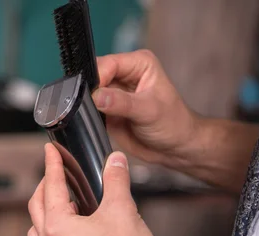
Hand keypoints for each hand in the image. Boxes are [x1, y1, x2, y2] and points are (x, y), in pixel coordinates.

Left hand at [27, 144, 162, 235]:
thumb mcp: (123, 210)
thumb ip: (116, 180)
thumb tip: (115, 161)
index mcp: (57, 227)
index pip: (50, 187)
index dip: (52, 165)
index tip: (51, 151)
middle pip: (36, 207)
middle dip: (45, 187)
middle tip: (56, 174)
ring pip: (37, 231)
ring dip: (45, 213)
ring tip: (64, 203)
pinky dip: (54, 234)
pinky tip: (74, 232)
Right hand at [93, 50, 200, 166]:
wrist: (173, 148)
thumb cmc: (173, 124)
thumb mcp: (149, 111)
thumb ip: (122, 103)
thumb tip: (97, 96)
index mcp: (138, 64)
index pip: (108, 64)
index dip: (97, 78)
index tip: (92, 97)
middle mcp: (123, 75)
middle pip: (94, 76)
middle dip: (89, 91)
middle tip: (89, 107)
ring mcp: (112, 93)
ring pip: (88, 93)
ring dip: (85, 104)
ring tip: (91, 116)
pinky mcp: (105, 110)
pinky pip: (88, 109)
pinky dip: (85, 115)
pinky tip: (90, 122)